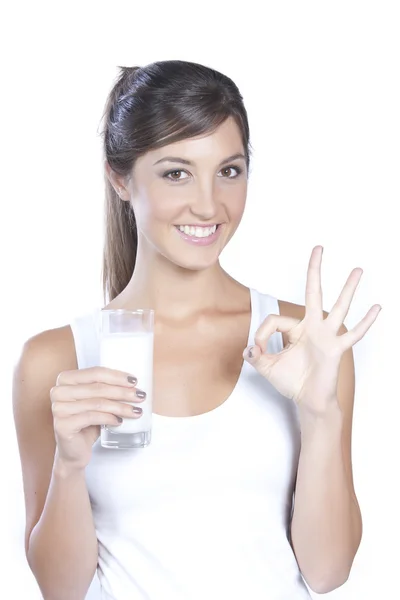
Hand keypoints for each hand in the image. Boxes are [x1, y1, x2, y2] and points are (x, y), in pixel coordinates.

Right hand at [51, 367, 144, 469]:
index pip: (95, 372)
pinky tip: (119, 421)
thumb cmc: (87, 423)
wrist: (74, 451)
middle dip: (122, 392)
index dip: (116, 376)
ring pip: (97, 403)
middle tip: (140, 396)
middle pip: (97, 387)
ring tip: (135, 411)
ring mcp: (58, 408)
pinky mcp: (62, 425)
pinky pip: (91, 417)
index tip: (134, 381)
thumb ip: (106, 389)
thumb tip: (133, 383)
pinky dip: (109, 418)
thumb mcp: (95, 401)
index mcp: (65, 379)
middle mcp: (58, 391)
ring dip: (120, 407)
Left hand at [243, 246, 381, 413]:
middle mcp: (312, 327)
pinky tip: (376, 308)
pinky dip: (365, 322)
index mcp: (295, 329)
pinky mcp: (337, 349)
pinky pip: (354, 334)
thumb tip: (248, 349)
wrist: (308, 400)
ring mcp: (327, 336)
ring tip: (358, 270)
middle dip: (314, 271)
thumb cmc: (291, 382)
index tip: (257, 350)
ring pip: (338, 308)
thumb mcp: (267, 368)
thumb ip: (256, 357)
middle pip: (313, 293)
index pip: (275, 319)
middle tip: (318, 248)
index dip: (261, 334)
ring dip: (348, 289)